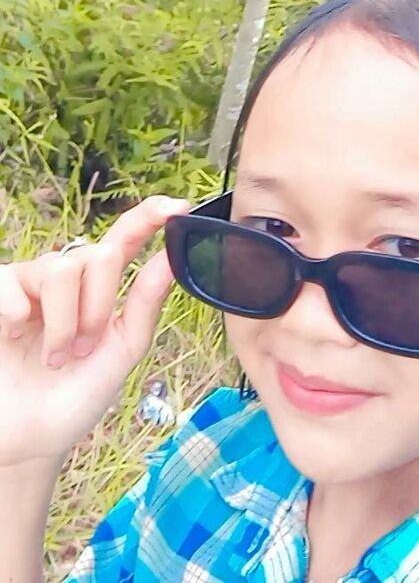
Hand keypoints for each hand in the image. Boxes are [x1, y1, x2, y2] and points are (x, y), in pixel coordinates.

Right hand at [0, 196, 189, 466]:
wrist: (30, 439)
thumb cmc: (76, 395)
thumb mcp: (122, 350)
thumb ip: (145, 302)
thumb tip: (172, 258)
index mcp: (100, 288)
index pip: (125, 239)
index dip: (149, 217)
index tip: (177, 205)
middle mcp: (66, 278)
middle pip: (97, 255)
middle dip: (97, 306)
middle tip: (83, 349)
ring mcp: (28, 284)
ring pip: (59, 268)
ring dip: (63, 321)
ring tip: (55, 357)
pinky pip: (10, 278)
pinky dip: (18, 311)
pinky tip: (15, 335)